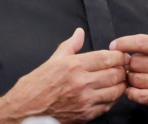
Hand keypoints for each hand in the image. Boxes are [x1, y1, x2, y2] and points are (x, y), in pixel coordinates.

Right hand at [0, 28, 127, 123]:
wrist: (25, 110)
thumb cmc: (36, 85)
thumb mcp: (53, 60)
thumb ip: (70, 45)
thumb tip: (79, 32)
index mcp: (73, 66)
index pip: (107, 58)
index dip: (119, 56)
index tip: (121, 55)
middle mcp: (81, 83)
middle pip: (115, 73)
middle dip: (122, 69)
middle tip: (123, 67)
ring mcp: (85, 101)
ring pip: (116, 90)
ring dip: (121, 84)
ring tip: (118, 79)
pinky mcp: (86, 115)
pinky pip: (108, 105)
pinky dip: (113, 98)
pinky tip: (110, 93)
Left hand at [109, 0, 147, 123]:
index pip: (142, 42)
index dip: (124, 42)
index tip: (115, 44)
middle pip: (135, 61)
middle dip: (129, 62)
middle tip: (129, 63)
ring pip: (135, 78)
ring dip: (130, 78)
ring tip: (132, 75)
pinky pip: (140, 96)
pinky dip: (132, 93)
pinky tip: (134, 90)